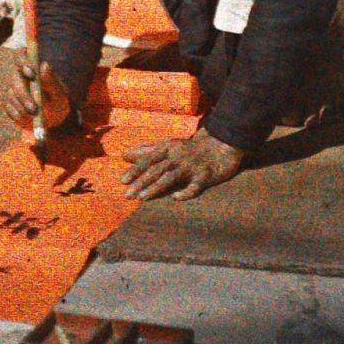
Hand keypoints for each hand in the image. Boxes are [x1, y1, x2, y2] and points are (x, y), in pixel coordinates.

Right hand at [3, 55, 71, 131]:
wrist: (54, 119)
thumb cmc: (58, 102)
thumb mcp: (59, 93)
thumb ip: (51, 80)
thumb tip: (44, 65)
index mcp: (32, 68)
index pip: (21, 57)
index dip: (23, 62)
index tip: (32, 73)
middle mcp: (19, 77)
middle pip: (14, 80)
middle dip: (24, 95)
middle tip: (34, 108)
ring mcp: (13, 91)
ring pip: (12, 97)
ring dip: (23, 108)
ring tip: (36, 116)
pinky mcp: (9, 105)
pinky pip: (10, 110)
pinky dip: (20, 117)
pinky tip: (30, 120)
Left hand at [121, 130, 246, 201]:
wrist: (220, 145)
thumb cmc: (189, 149)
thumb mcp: (168, 146)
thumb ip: (147, 151)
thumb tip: (124, 155)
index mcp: (168, 148)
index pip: (149, 159)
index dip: (135, 170)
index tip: (122, 181)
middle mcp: (178, 156)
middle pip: (157, 169)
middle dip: (141, 182)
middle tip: (127, 195)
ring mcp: (192, 166)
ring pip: (171, 176)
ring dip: (156, 187)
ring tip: (142, 198)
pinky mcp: (206, 175)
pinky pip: (195, 185)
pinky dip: (186, 192)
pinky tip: (176, 198)